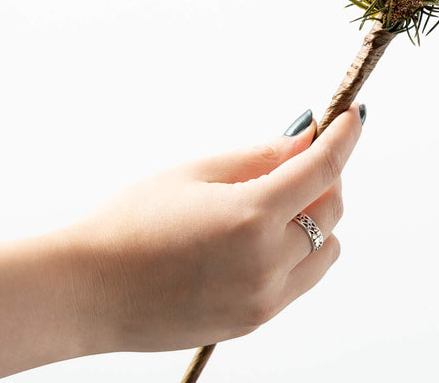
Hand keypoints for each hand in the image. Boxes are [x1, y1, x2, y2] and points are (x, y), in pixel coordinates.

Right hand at [67, 103, 362, 353]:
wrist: (85, 291)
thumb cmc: (131, 223)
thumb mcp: (198, 172)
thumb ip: (261, 157)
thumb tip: (306, 139)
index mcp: (252, 218)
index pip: (323, 169)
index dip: (344, 137)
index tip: (353, 115)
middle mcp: (266, 264)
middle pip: (332, 210)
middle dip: (327, 176)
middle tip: (304, 155)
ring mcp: (262, 300)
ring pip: (325, 249)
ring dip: (318, 218)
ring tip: (279, 199)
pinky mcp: (252, 323)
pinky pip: (301, 280)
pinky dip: (300, 251)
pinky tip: (263, 234)